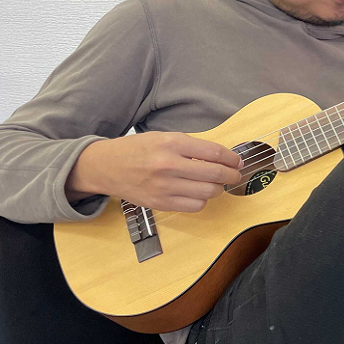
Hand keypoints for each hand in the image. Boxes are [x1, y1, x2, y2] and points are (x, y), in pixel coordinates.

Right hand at [66, 131, 243, 212]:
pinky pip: (194, 206)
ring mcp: (164, 187)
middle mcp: (169, 165)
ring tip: (216, 184)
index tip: (237, 161)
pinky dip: (202, 200)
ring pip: (208, 192)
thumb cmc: (137, 149)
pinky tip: (198, 193)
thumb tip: (222, 157)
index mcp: (171, 143)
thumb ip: (191, 146)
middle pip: (215, 174)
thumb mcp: (164, 137)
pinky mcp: (160, 203)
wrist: (105, 166)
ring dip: (218, 189)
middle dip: (232, 175)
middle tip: (235, 174)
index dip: (231, 158)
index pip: (214, 153)